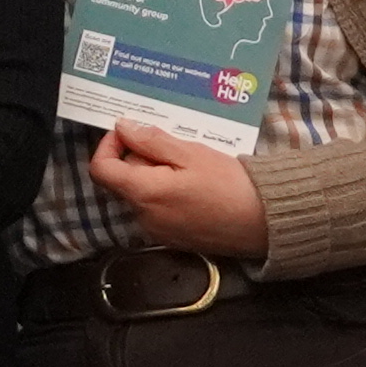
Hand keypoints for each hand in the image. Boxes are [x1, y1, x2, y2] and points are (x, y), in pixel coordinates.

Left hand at [86, 122, 273, 258]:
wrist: (264, 222)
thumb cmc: (229, 184)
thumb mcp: (191, 153)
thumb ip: (151, 140)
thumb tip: (121, 127)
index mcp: (144, 193)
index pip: (101, 169)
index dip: (108, 146)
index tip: (129, 134)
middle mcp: (142, 217)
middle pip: (122, 181)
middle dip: (139, 159)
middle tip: (173, 147)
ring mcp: (156, 231)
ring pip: (140, 194)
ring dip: (153, 176)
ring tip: (188, 166)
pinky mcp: (171, 239)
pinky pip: (155, 210)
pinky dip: (164, 193)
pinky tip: (193, 185)